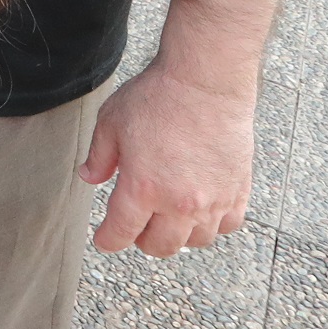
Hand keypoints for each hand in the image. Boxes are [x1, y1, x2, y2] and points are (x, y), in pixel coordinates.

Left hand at [79, 61, 258, 256]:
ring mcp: (212, 200)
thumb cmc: (157, 98)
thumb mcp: (111, 122)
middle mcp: (179, 203)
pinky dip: (213, 226)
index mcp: (143, 188)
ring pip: (195, 241)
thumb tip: (89, 178)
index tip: (104, 240)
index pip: (122, 232)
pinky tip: (201, 212)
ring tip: (168, 220)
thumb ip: (98, 156)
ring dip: (178, 236)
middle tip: (136, 227)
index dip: (108, 240)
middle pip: (159, 246)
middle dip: (142, 241)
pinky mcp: (238, 190)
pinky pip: (227, 226)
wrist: (205, 83)